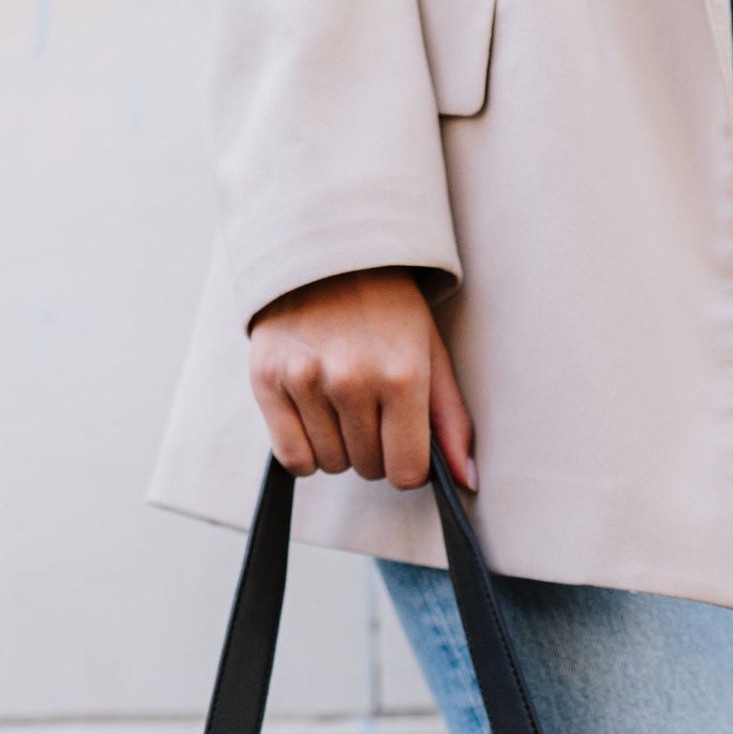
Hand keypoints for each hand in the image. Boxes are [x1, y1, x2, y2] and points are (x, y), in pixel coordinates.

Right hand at [249, 267, 476, 490]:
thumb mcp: (430, 354)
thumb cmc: (387, 309)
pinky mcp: (267, 379)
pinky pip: (291, 457)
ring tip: (341, 402)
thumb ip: (451, 421)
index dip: (408, 464)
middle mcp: (353, 379)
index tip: (403, 441)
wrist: (326, 252)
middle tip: (371, 408)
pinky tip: (314, 417)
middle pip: (368, 469)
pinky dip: (304, 450)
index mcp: (402, 375)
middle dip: (374, 450)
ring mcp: (305, 379)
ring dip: (339, 447)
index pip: (406, 471)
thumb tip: (465, 481)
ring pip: (330, 465)